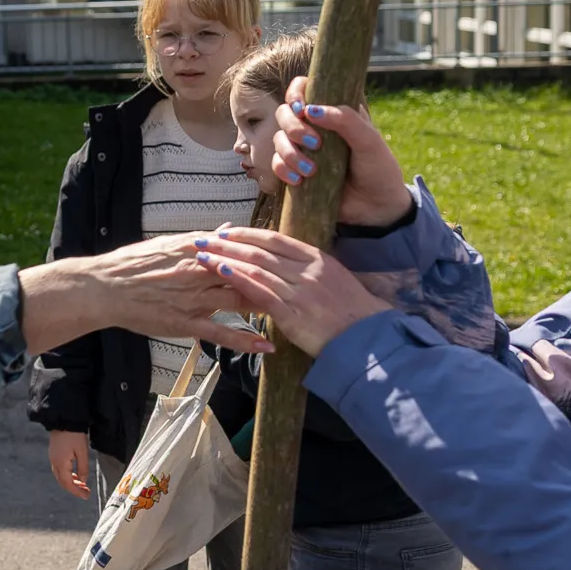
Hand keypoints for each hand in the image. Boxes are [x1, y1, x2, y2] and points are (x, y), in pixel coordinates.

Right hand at [17, 234, 273, 357]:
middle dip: (278, 280)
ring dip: (270, 308)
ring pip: (241, 301)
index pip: (243, 250)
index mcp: (198, 249)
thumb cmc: (133, 264)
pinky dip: (246, 339)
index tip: (296, 259)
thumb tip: (228, 229)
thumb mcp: (169, 244)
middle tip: (306, 287)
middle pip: (249, 273)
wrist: (104, 286)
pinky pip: (221, 333)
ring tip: (297, 315)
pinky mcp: (185, 322)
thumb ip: (202, 239)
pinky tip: (267, 346)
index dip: (271, 255)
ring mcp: (194, 298)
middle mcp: (200, 270)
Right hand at [47, 431, 91, 499]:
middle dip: (74, 489)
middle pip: (63, 482)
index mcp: (61, 463)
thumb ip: (83, 468)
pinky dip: (68, 475)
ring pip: (60, 476)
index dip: (77, 492)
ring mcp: (53, 458)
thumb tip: (83, 480)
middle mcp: (54, 462)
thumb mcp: (83, 452)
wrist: (64, 419)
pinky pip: (59, 469)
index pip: (68, 484)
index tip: (86, 496)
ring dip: (71, 482)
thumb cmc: (75, 434)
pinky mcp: (54, 454)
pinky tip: (75, 475)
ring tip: (82, 485)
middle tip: (85, 492)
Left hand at [190, 226, 392, 356]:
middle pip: (261, 251)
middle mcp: (307, 270)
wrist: (368, 338)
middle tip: (204, 238)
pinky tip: (221, 273)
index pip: (275, 239)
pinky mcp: (294, 314)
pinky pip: (261, 293)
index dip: (248, 234)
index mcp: (317, 258)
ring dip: (226, 260)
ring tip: (203, 255)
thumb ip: (309, 268)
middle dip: (229, 243)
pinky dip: (239, 280)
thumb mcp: (333, 279)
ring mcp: (300, 291)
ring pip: (257, 269)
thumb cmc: (351, 311)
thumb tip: (287, 259)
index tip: (227, 231)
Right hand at [270, 81, 414, 228]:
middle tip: (314, 143)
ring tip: (311, 170)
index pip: (304, 89)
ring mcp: (304, 150)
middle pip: (284, 113)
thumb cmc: (378, 169)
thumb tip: (311, 110)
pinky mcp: (296, 172)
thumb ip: (346, 120)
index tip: (302, 108)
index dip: (296, 93)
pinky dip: (283, 170)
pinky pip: (277, 164)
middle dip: (293, 127)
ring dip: (289, 152)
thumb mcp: (369, 141)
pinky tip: (299, 180)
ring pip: (278, 139)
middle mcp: (315, 127)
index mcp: (333, 112)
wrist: (377, 208)